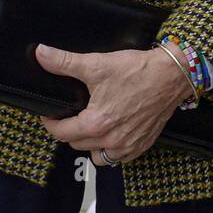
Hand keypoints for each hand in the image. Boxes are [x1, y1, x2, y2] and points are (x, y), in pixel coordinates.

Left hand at [37, 42, 193, 164]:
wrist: (171, 75)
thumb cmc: (136, 71)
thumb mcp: (96, 64)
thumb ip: (64, 62)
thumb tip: (41, 54)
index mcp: (96, 123)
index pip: (61, 133)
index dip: (50, 123)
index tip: (49, 115)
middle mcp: (111, 140)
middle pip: (77, 144)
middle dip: (69, 131)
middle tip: (69, 115)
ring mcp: (128, 146)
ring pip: (97, 155)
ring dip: (89, 144)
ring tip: (89, 126)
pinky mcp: (142, 145)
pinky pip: (119, 157)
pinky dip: (111, 148)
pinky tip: (112, 132)